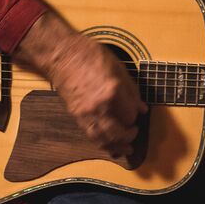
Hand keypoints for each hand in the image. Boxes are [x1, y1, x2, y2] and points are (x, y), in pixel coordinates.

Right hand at [15, 12, 147, 155]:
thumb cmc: (90, 55)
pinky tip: (108, 142)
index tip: (138, 112)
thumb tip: (142, 108)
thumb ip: (132, 90)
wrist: (62, 55)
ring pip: (102, 139)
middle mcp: (99, 106)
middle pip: (117, 133)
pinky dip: (101, 142)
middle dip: (128, 137)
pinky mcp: (75, 115)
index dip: (136, 115)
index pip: (130, 115)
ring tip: (124, 148)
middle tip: (134, 133)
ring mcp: (85, 113)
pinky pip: (90, 135)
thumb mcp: (119, 67)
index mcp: (113, 91)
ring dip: (115, 147)